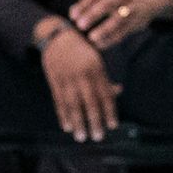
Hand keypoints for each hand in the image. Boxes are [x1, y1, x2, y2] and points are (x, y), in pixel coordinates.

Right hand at [36, 23, 119, 140]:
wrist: (56, 36)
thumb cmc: (81, 49)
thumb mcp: (96, 58)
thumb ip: (105, 77)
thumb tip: (119, 91)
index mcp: (96, 68)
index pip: (105, 94)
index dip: (110, 111)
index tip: (113, 126)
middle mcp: (82, 74)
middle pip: (90, 102)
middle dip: (95, 121)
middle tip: (98, 137)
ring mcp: (67, 77)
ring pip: (73, 104)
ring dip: (78, 122)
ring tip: (81, 137)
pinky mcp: (54, 80)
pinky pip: (59, 101)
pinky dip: (63, 115)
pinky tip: (67, 127)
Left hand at [70, 0, 172, 51]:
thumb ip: (92, 0)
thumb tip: (72, 12)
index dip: (84, 5)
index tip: (72, 15)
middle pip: (107, 4)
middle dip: (93, 14)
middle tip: (80, 25)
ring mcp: (133, 9)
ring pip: (118, 20)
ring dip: (104, 30)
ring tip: (92, 38)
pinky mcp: (138, 23)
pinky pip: (124, 32)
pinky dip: (111, 39)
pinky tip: (99, 45)